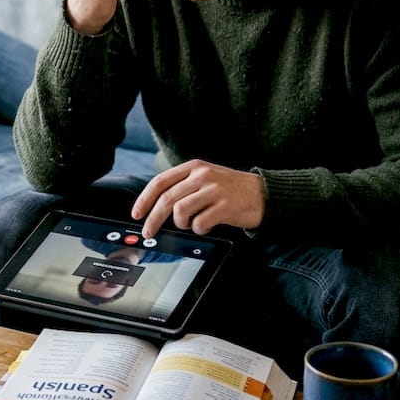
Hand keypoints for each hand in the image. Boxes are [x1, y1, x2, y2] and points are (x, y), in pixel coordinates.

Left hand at [131, 160, 265, 237]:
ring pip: (180, 211)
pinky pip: (200, 223)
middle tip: (149, 232)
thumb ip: (184, 186)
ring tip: (193, 223)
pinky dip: (200, 229)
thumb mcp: (206, 178)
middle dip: (153, 219)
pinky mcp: (225, 206)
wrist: (264, 193)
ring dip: (182, 224)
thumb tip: (155, 207)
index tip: (136, 214)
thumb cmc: (231, 189)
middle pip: (167, 199)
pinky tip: (207, 225)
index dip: (144, 199)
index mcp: (194, 166)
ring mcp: (214, 190)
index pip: (160, 182)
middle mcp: (202, 175)